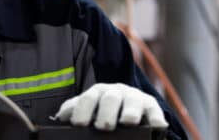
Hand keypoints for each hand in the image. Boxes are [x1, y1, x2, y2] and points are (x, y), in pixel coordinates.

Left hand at [53, 83, 168, 130]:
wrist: (125, 109)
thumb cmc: (100, 112)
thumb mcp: (86, 110)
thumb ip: (73, 112)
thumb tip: (61, 117)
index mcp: (96, 93)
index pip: (88, 99)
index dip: (82, 110)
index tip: (79, 124)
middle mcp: (115, 92)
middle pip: (110, 98)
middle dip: (106, 112)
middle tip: (103, 126)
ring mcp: (134, 98)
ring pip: (132, 101)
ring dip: (130, 111)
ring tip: (128, 121)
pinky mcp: (150, 106)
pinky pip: (154, 110)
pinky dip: (156, 117)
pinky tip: (158, 125)